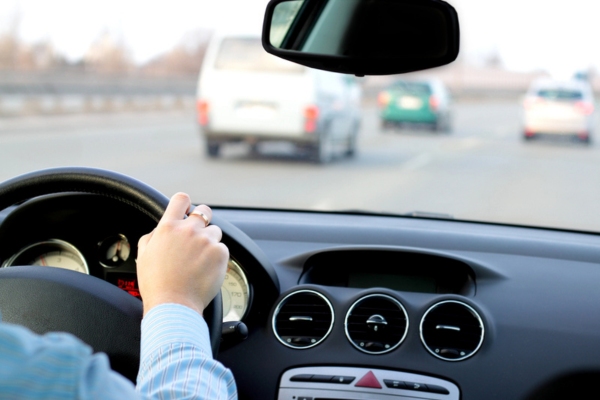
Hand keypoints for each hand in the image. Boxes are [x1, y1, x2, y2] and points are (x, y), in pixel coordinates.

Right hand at [137, 193, 228, 315]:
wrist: (173, 305)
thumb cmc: (156, 284)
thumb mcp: (145, 254)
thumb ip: (154, 236)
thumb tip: (161, 229)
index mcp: (168, 227)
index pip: (181, 199)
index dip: (185, 203)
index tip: (186, 210)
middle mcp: (188, 230)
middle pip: (204, 211)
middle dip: (203, 219)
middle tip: (198, 235)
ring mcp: (206, 241)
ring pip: (215, 232)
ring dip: (209, 241)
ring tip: (199, 260)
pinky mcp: (220, 253)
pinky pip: (222, 249)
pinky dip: (216, 258)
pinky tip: (205, 270)